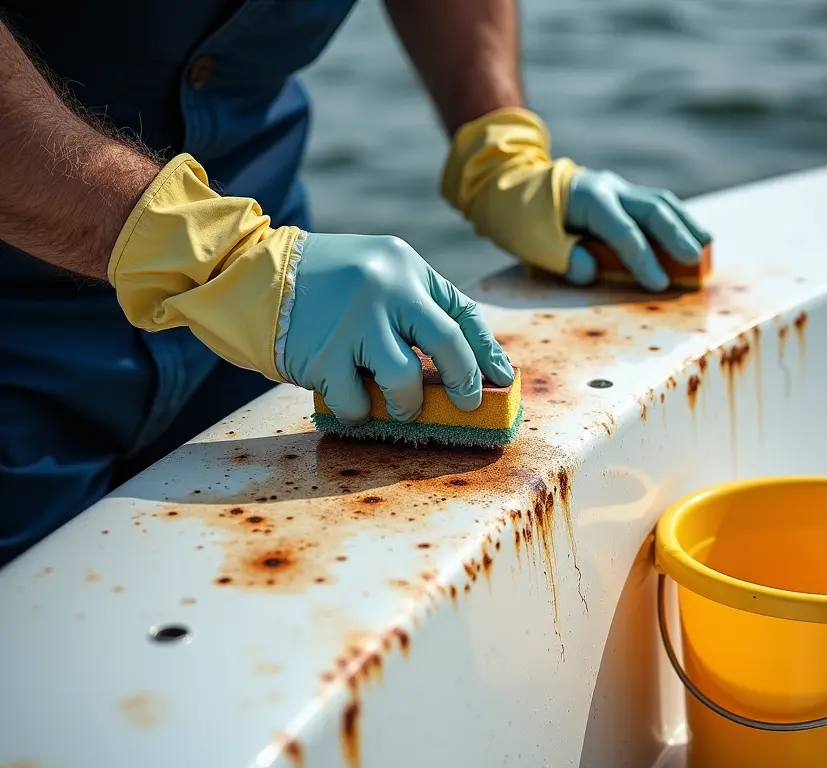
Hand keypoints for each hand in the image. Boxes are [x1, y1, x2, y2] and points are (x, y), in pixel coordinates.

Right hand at [282, 233, 513, 423]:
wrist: (250, 272)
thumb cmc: (322, 281)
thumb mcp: (375, 271)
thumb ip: (414, 305)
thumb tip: (463, 363)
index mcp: (405, 265)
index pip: (463, 311)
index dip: (487, 351)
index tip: (503, 379)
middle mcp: (385, 287)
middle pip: (448, 342)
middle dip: (466, 382)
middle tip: (468, 403)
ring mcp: (353, 320)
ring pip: (405, 381)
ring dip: (409, 405)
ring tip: (401, 407)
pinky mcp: (323, 354)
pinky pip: (358, 402)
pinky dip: (360, 412)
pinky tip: (352, 404)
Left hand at [441, 107, 710, 292]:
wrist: (514, 185)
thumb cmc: (522, 217)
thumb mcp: (533, 240)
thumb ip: (563, 257)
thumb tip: (589, 273)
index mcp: (587, 197)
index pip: (622, 230)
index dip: (642, 259)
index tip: (659, 284)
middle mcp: (609, 187)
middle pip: (652, 208)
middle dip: (676, 235)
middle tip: (696, 261)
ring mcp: (618, 188)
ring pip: (661, 202)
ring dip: (684, 224)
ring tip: (706, 247)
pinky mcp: (622, 195)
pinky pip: (655, 205)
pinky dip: (676, 220)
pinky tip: (692, 237)